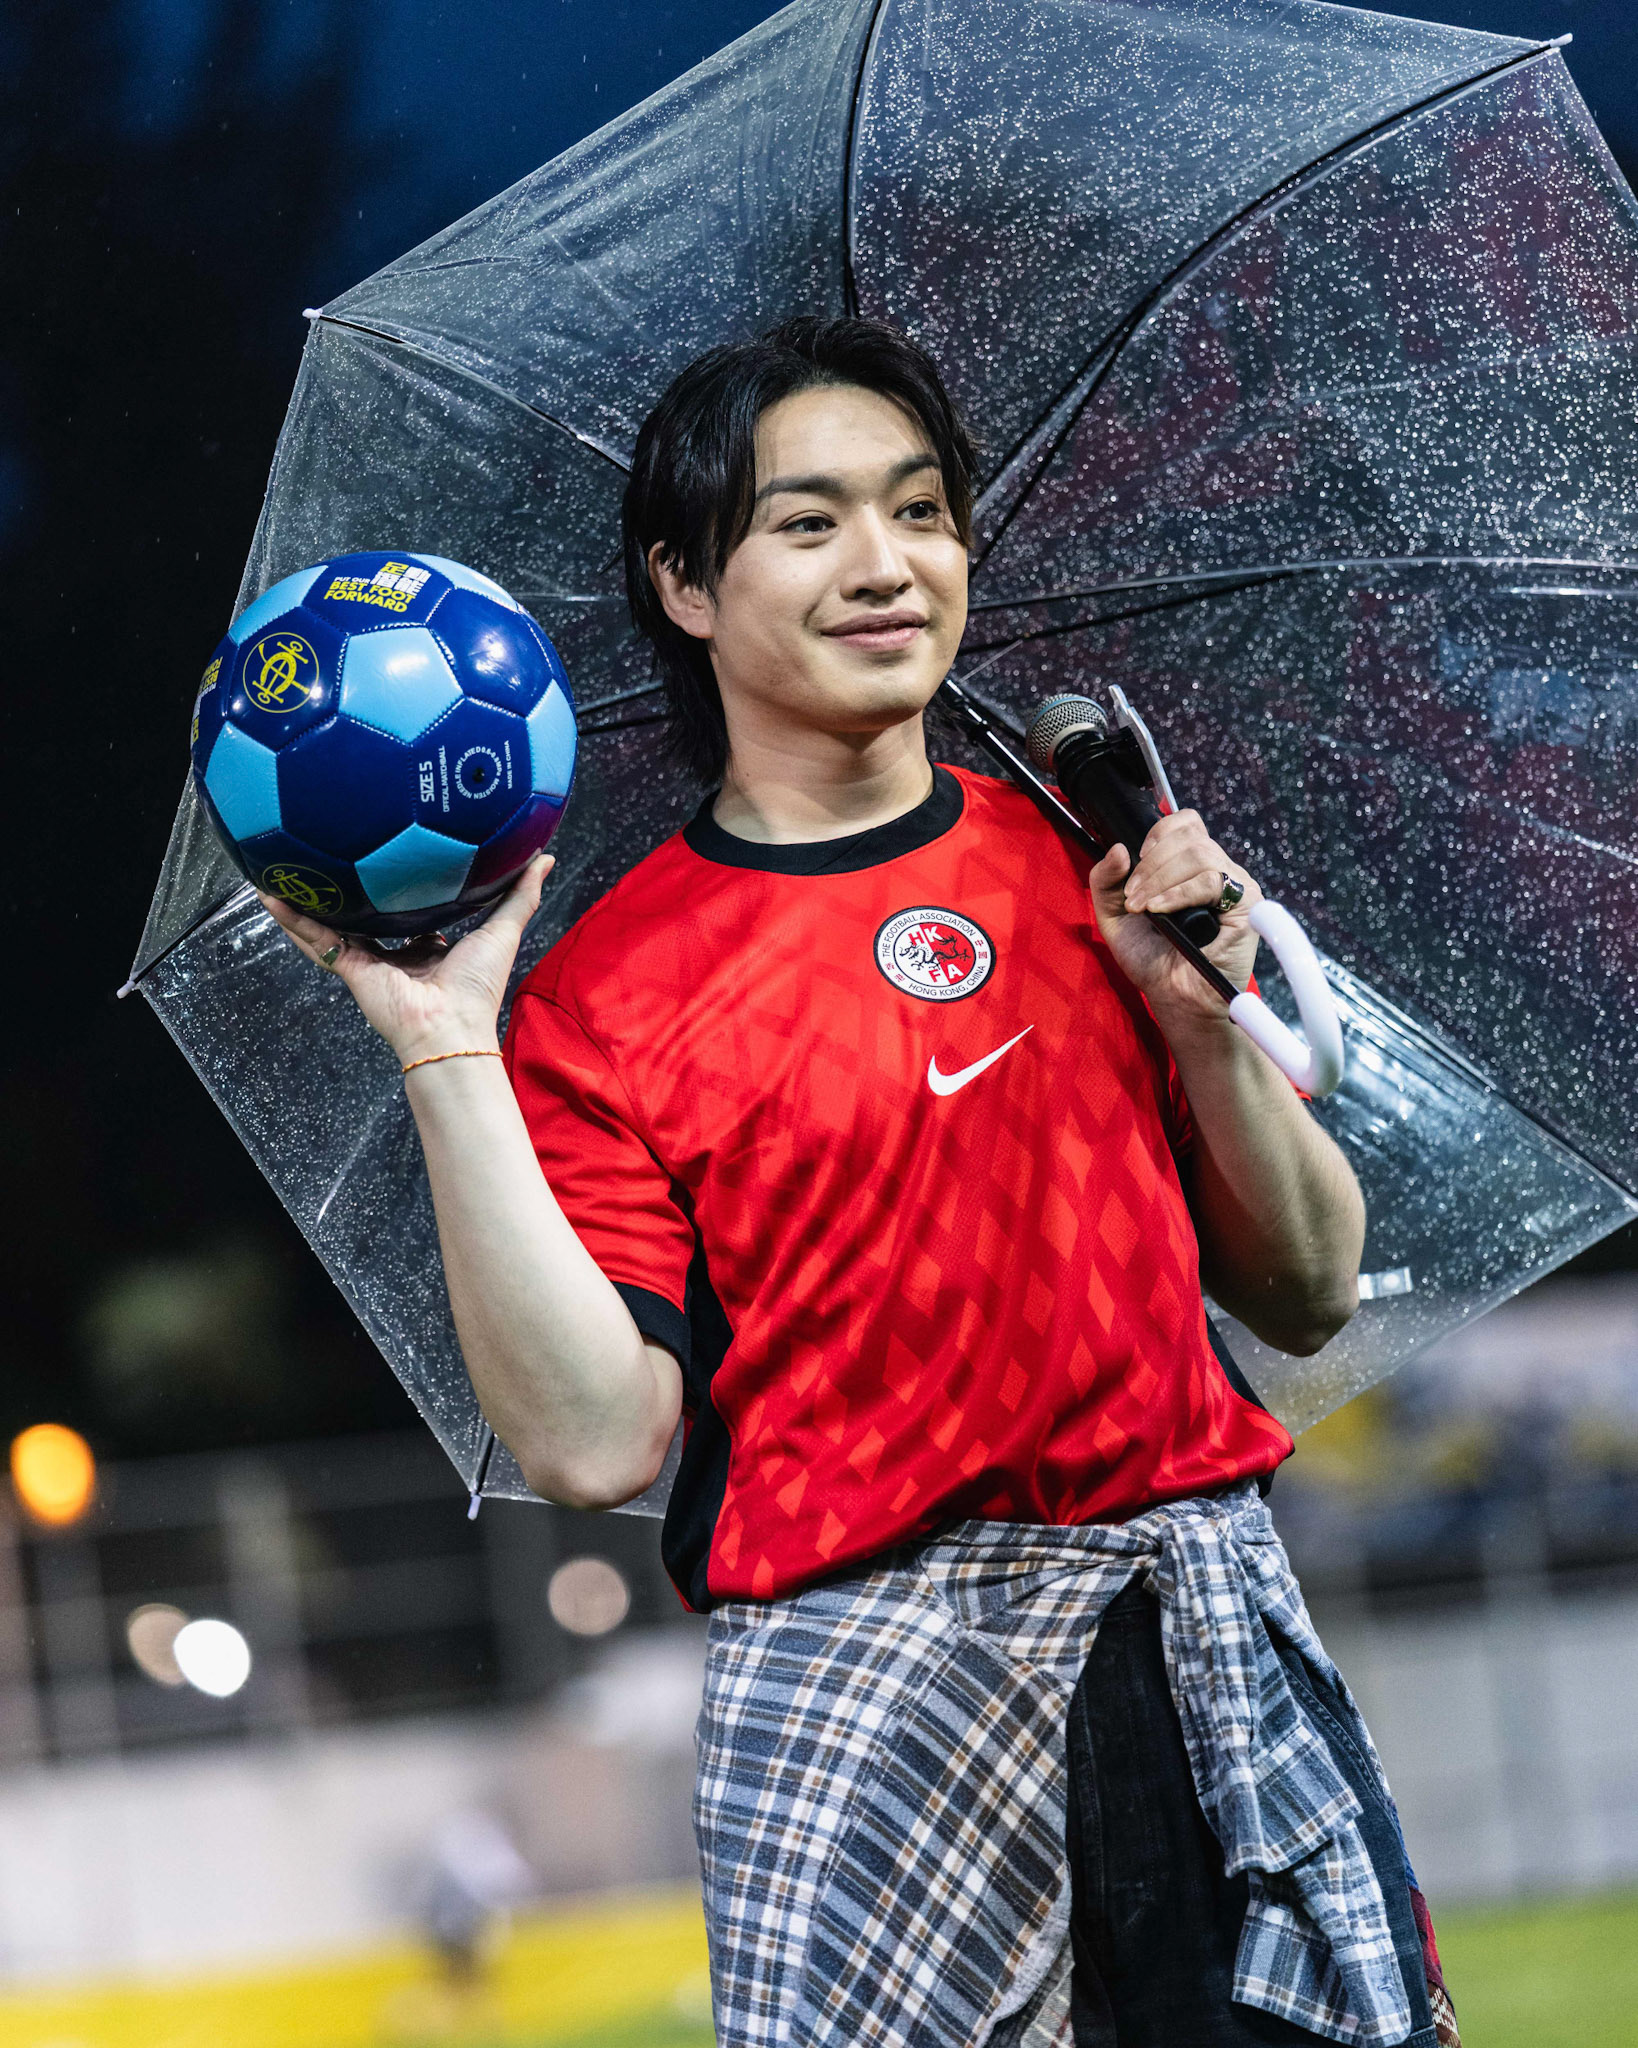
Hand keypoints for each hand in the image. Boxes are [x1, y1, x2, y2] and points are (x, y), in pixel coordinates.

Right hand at [258, 854, 553, 1062]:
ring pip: (332, 923)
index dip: (402, 886)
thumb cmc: (478, 987)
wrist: (449, 1029)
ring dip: (308, 898)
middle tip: (330, 851)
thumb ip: (520, 894)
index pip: (411, 911)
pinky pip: (316, 939)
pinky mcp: (349, 969)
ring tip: (284, 867)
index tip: (392, 853)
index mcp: (430, 947)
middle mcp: (397, 952)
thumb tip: (544, 857)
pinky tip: (270, 894)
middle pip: (366, 914)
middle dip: (348, 888)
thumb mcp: (503, 930)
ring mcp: (370, 960)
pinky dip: (292, 919)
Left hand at [1088, 812, 1258, 1025]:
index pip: (1186, 823)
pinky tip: (1160, 910)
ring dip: (1160, 879)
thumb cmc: (1152, 960)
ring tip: (1143, 907)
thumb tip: (1119, 848)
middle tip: (1133, 897)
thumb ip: (1105, 880)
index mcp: (1192, 867)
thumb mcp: (1115, 916)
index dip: (1159, 833)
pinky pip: (1212, 881)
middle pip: (1189, 836)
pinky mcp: (1246, 905)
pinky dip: (1179, 893)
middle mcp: (1218, 871)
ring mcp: (1235, 886)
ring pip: (1199, 855)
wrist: (1174, 998)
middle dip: (1150, 864)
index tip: (1136, 859)